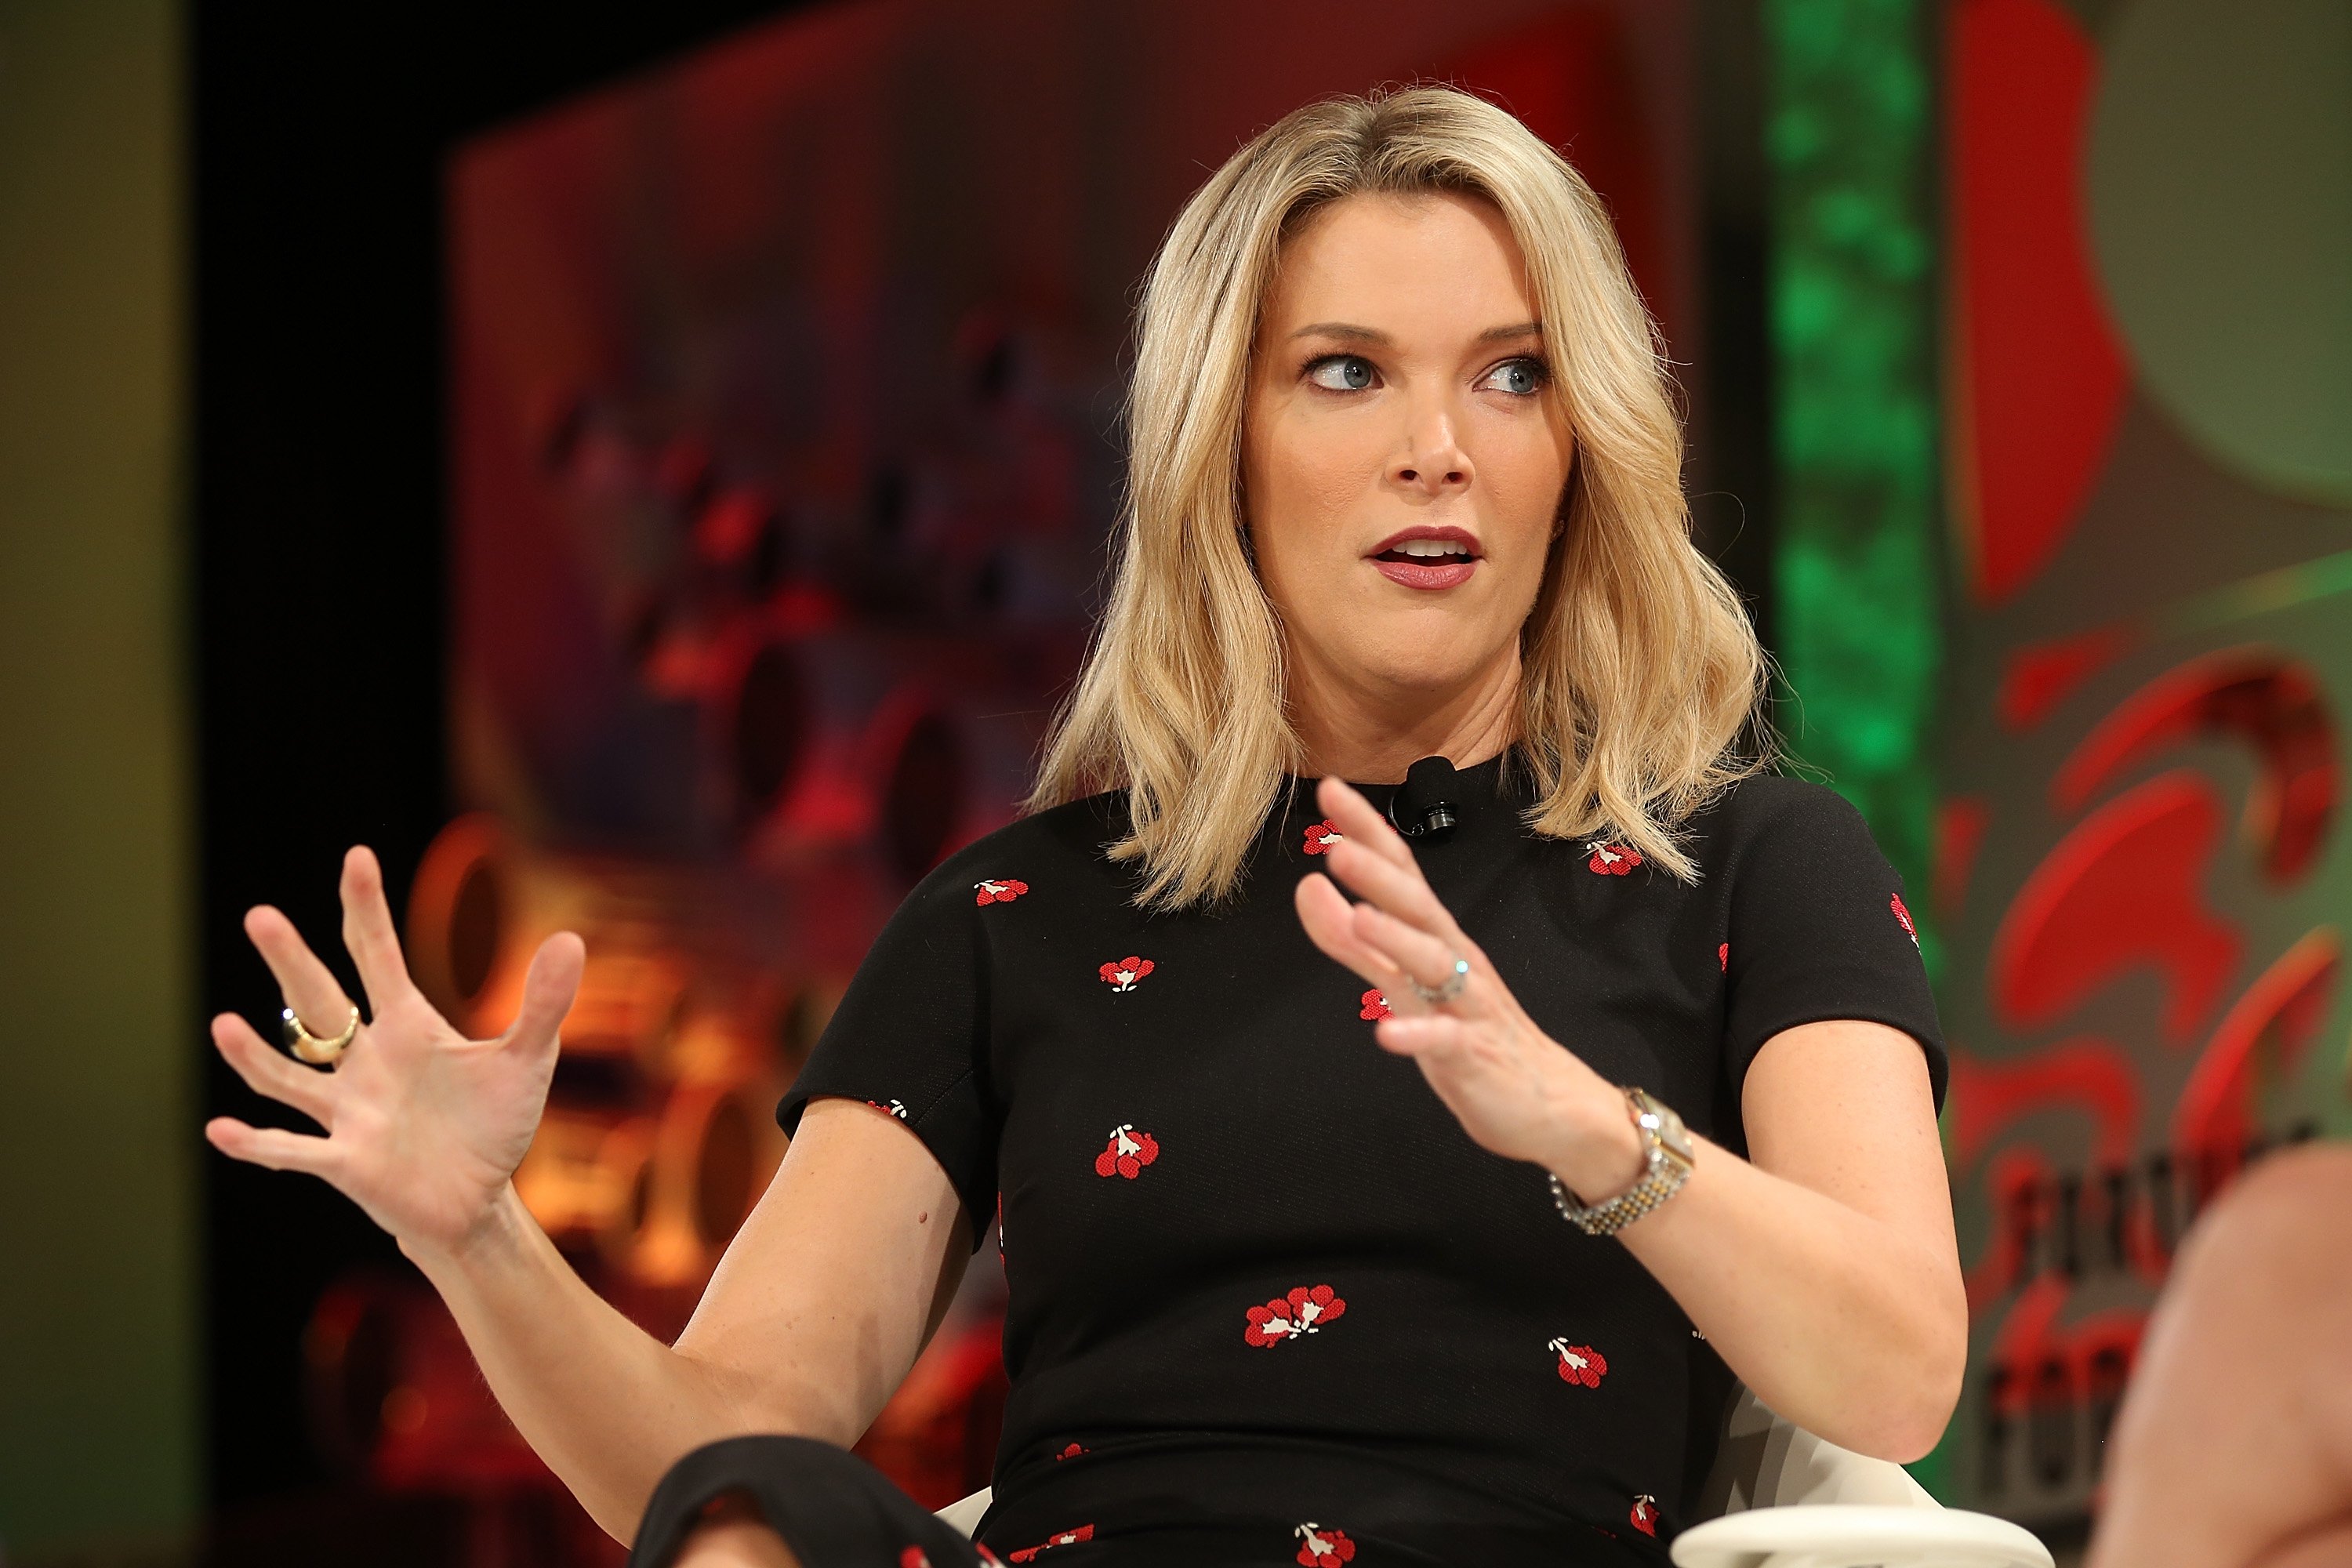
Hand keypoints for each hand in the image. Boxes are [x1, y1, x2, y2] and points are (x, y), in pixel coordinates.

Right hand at [204, 844, 584, 1259]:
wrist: (476, 1202)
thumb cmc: (493, 1126)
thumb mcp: (526, 1062)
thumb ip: (543, 1004)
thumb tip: (571, 939)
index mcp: (407, 1026)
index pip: (377, 955)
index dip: (367, 908)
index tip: (357, 855)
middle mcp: (366, 1062)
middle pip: (320, 1002)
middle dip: (292, 962)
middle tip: (260, 916)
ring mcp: (348, 1112)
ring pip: (290, 1077)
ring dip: (256, 1055)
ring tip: (221, 1025)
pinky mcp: (346, 1163)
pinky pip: (292, 1150)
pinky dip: (257, 1143)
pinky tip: (221, 1128)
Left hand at [1292, 775, 1641, 1197]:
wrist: (1548, 1105)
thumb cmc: (1466, 1033)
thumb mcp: (1402, 981)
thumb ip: (1352, 939)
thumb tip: (1308, 885)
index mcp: (1436, 936)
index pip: (1400, 871)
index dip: (1366, 831)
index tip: (1330, 788)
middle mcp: (1455, 959)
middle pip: (1418, 907)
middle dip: (1379, 875)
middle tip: (1335, 847)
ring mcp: (1468, 1005)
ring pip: (1435, 964)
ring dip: (1399, 940)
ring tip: (1360, 918)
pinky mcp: (1474, 1054)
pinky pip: (1445, 1042)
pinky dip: (1416, 1035)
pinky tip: (1385, 1033)